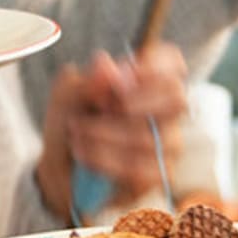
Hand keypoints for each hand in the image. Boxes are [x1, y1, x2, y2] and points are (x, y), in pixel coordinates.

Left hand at [37, 45, 187, 217]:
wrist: (60, 170)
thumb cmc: (70, 125)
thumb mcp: (66, 100)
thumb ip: (86, 83)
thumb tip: (105, 63)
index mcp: (144, 82)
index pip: (172, 62)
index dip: (154, 65)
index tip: (124, 75)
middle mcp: (164, 111)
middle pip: (176, 97)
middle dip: (134, 101)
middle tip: (100, 106)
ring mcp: (166, 144)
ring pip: (150, 137)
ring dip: (104, 134)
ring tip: (76, 133)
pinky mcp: (159, 175)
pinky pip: (140, 168)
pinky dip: (104, 159)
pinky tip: (82, 153)